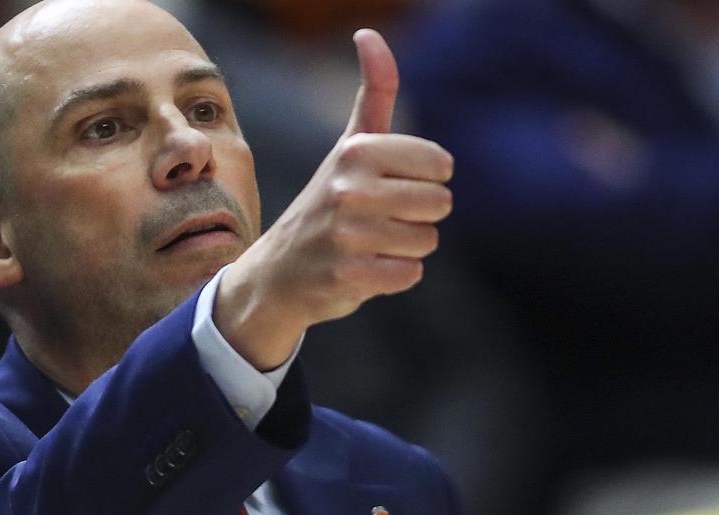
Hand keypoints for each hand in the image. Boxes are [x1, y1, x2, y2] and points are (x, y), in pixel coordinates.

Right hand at [214, 29, 453, 369]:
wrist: (277, 273)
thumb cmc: (327, 204)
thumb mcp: (348, 147)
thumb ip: (373, 92)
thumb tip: (369, 32)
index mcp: (356, 151)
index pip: (441, 166)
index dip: (424, 181)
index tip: (389, 187)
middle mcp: (349, 189)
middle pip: (439, 204)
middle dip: (417, 217)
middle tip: (379, 220)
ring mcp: (346, 235)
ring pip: (427, 241)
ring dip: (406, 248)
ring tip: (369, 245)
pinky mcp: (347, 276)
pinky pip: (409, 274)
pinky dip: (394, 277)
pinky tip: (363, 269)